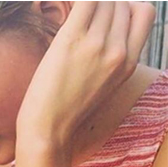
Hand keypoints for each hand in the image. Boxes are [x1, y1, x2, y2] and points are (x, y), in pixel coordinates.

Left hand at [16, 2, 155, 143]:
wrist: (47, 130)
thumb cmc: (67, 111)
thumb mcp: (104, 85)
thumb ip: (112, 57)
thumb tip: (105, 29)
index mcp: (129, 62)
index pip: (143, 11)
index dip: (125, 7)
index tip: (105, 17)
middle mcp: (118, 50)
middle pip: (120, 3)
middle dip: (102, 7)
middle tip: (81, 23)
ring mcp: (96, 44)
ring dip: (88, 4)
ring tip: (71, 23)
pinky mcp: (71, 40)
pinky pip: (84, 1)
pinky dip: (78, 1)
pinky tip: (65, 8)